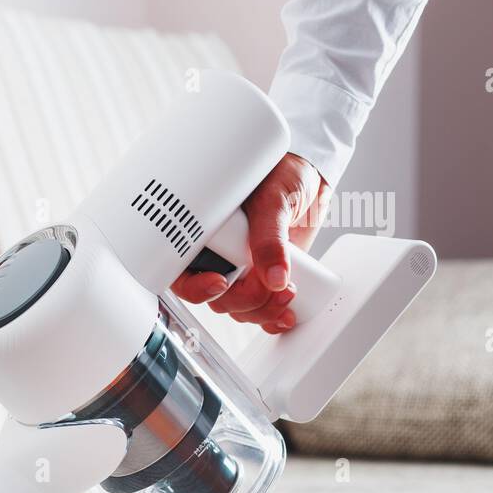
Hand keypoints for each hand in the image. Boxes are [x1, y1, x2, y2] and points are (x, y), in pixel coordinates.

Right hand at [171, 153, 329, 332]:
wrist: (309, 176)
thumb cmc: (278, 174)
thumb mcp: (271, 201)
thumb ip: (269, 238)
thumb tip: (274, 277)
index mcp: (203, 235)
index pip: (183, 273)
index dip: (196, 287)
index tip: (221, 283)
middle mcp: (218, 257)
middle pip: (216, 298)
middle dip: (244, 300)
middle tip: (268, 284)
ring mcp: (241, 271)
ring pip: (239, 309)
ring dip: (262, 310)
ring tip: (287, 292)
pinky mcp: (265, 280)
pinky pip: (261, 311)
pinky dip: (273, 318)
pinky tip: (285, 314)